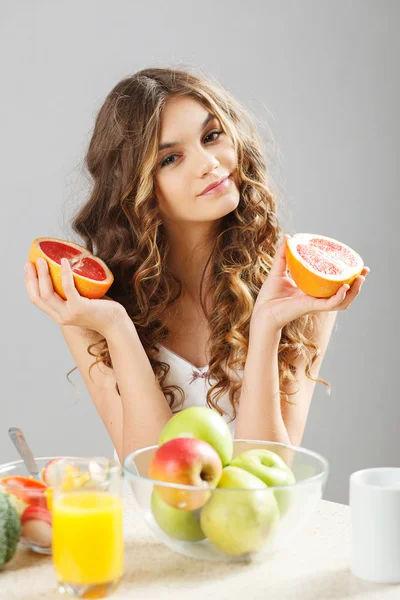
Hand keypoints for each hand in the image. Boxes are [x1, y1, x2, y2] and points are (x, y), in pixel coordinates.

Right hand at [24, 257, 128, 337]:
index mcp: (58, 315)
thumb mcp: (81, 302)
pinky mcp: (80, 308)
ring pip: (48, 293)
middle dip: (31, 278)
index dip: (29, 283)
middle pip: (38, 296)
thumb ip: (71, 293)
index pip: (36, 300)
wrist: (116, 323)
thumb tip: (66, 268)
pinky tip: (64, 262)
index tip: (28, 267)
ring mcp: (69, 313)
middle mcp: (61, 317)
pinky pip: (68, 288)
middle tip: (31, 261)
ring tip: (43, 260)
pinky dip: (65, 274)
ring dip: (43, 274)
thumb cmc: (101, 309)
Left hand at [250, 234, 369, 331]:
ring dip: (354, 291)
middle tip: (364, 272)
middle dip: (357, 284)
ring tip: (360, 279)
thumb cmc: (269, 296)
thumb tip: (288, 237)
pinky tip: (345, 287)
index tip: (355, 265)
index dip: (347, 275)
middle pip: (344, 294)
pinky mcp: (311, 307)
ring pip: (342, 301)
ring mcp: (316, 303)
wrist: (262, 311)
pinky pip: (331, 304)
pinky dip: (339, 296)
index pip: (334, 284)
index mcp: (312, 290)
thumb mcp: (278, 270)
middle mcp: (317, 297)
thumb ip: (283, 255)